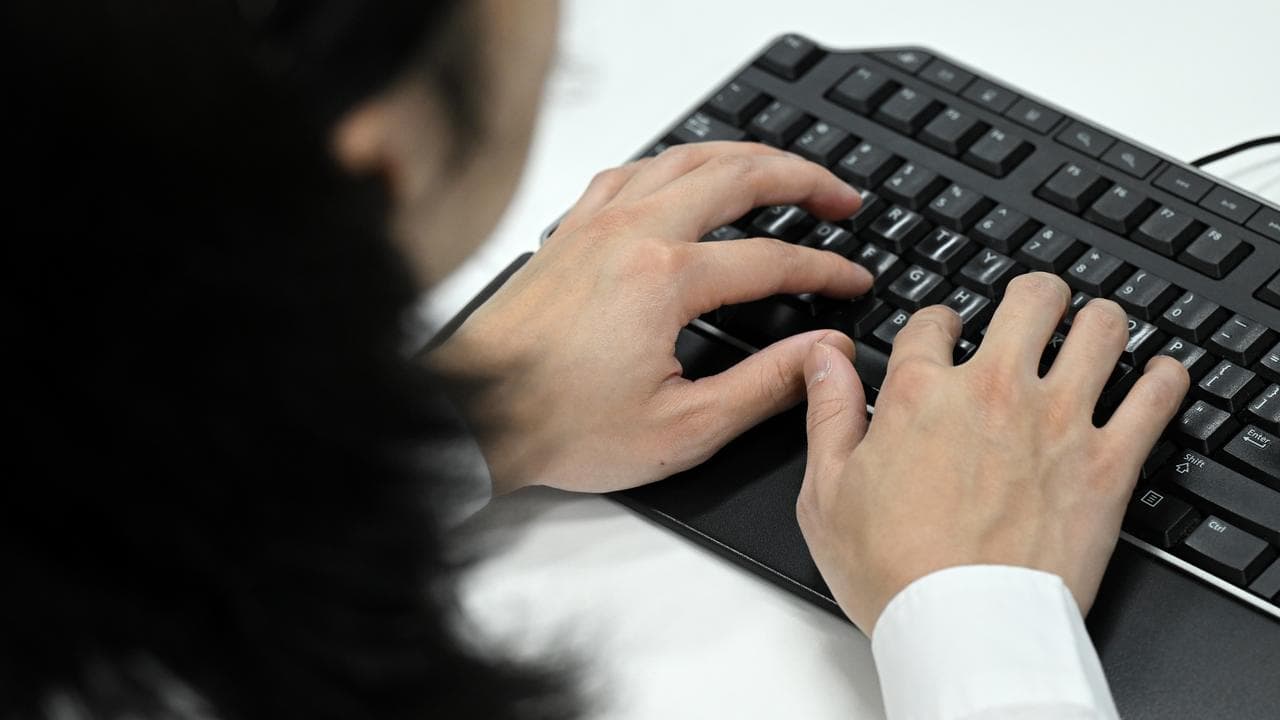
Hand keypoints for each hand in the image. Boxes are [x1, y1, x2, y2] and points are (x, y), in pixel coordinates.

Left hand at [431, 142, 873, 493]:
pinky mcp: (569, 230)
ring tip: (783, 169)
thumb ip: (764, 386)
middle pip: (738, 176)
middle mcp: (632, 233)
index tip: (852, 281)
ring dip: (745, 156)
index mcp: (665, 279)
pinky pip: (632, 169)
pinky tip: (687, 174)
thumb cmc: (559, 425)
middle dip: (803, 179)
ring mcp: (596, 223)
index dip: (825, 269)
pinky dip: (676, 161)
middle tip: (841, 196)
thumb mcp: (682, 427)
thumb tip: (820, 353)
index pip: (771, 259)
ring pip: (685, 157)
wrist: (472, 415)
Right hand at [795, 273, 1189, 631]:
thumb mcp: (825, 492)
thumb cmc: (893, 572)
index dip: (938, 321)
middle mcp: (995, 391)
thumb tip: (822, 357)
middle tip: (1034, 309)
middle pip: (1031, 300)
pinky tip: (1158, 377)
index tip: (945, 333)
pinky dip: (1164, 378)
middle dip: (1033, 296)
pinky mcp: (1108, 463)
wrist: (964, 630)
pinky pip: (1158, 396)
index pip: (933, 321)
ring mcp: (1058, 422)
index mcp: (922, 394)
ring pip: (1100, 328)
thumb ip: (827, 412)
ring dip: (1097, 322)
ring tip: (1093, 331)